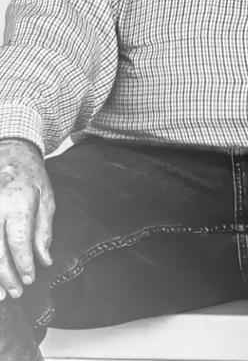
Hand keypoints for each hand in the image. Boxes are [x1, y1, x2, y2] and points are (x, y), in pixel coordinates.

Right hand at [0, 141, 50, 298]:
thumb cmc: (30, 176)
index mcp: (17, 200)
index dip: (23, 263)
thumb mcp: (46, 198)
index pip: (18, 239)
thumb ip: (43, 231)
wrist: (9, 151)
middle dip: (4, 275)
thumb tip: (45, 260)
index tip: (29, 279)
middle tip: (15, 293)